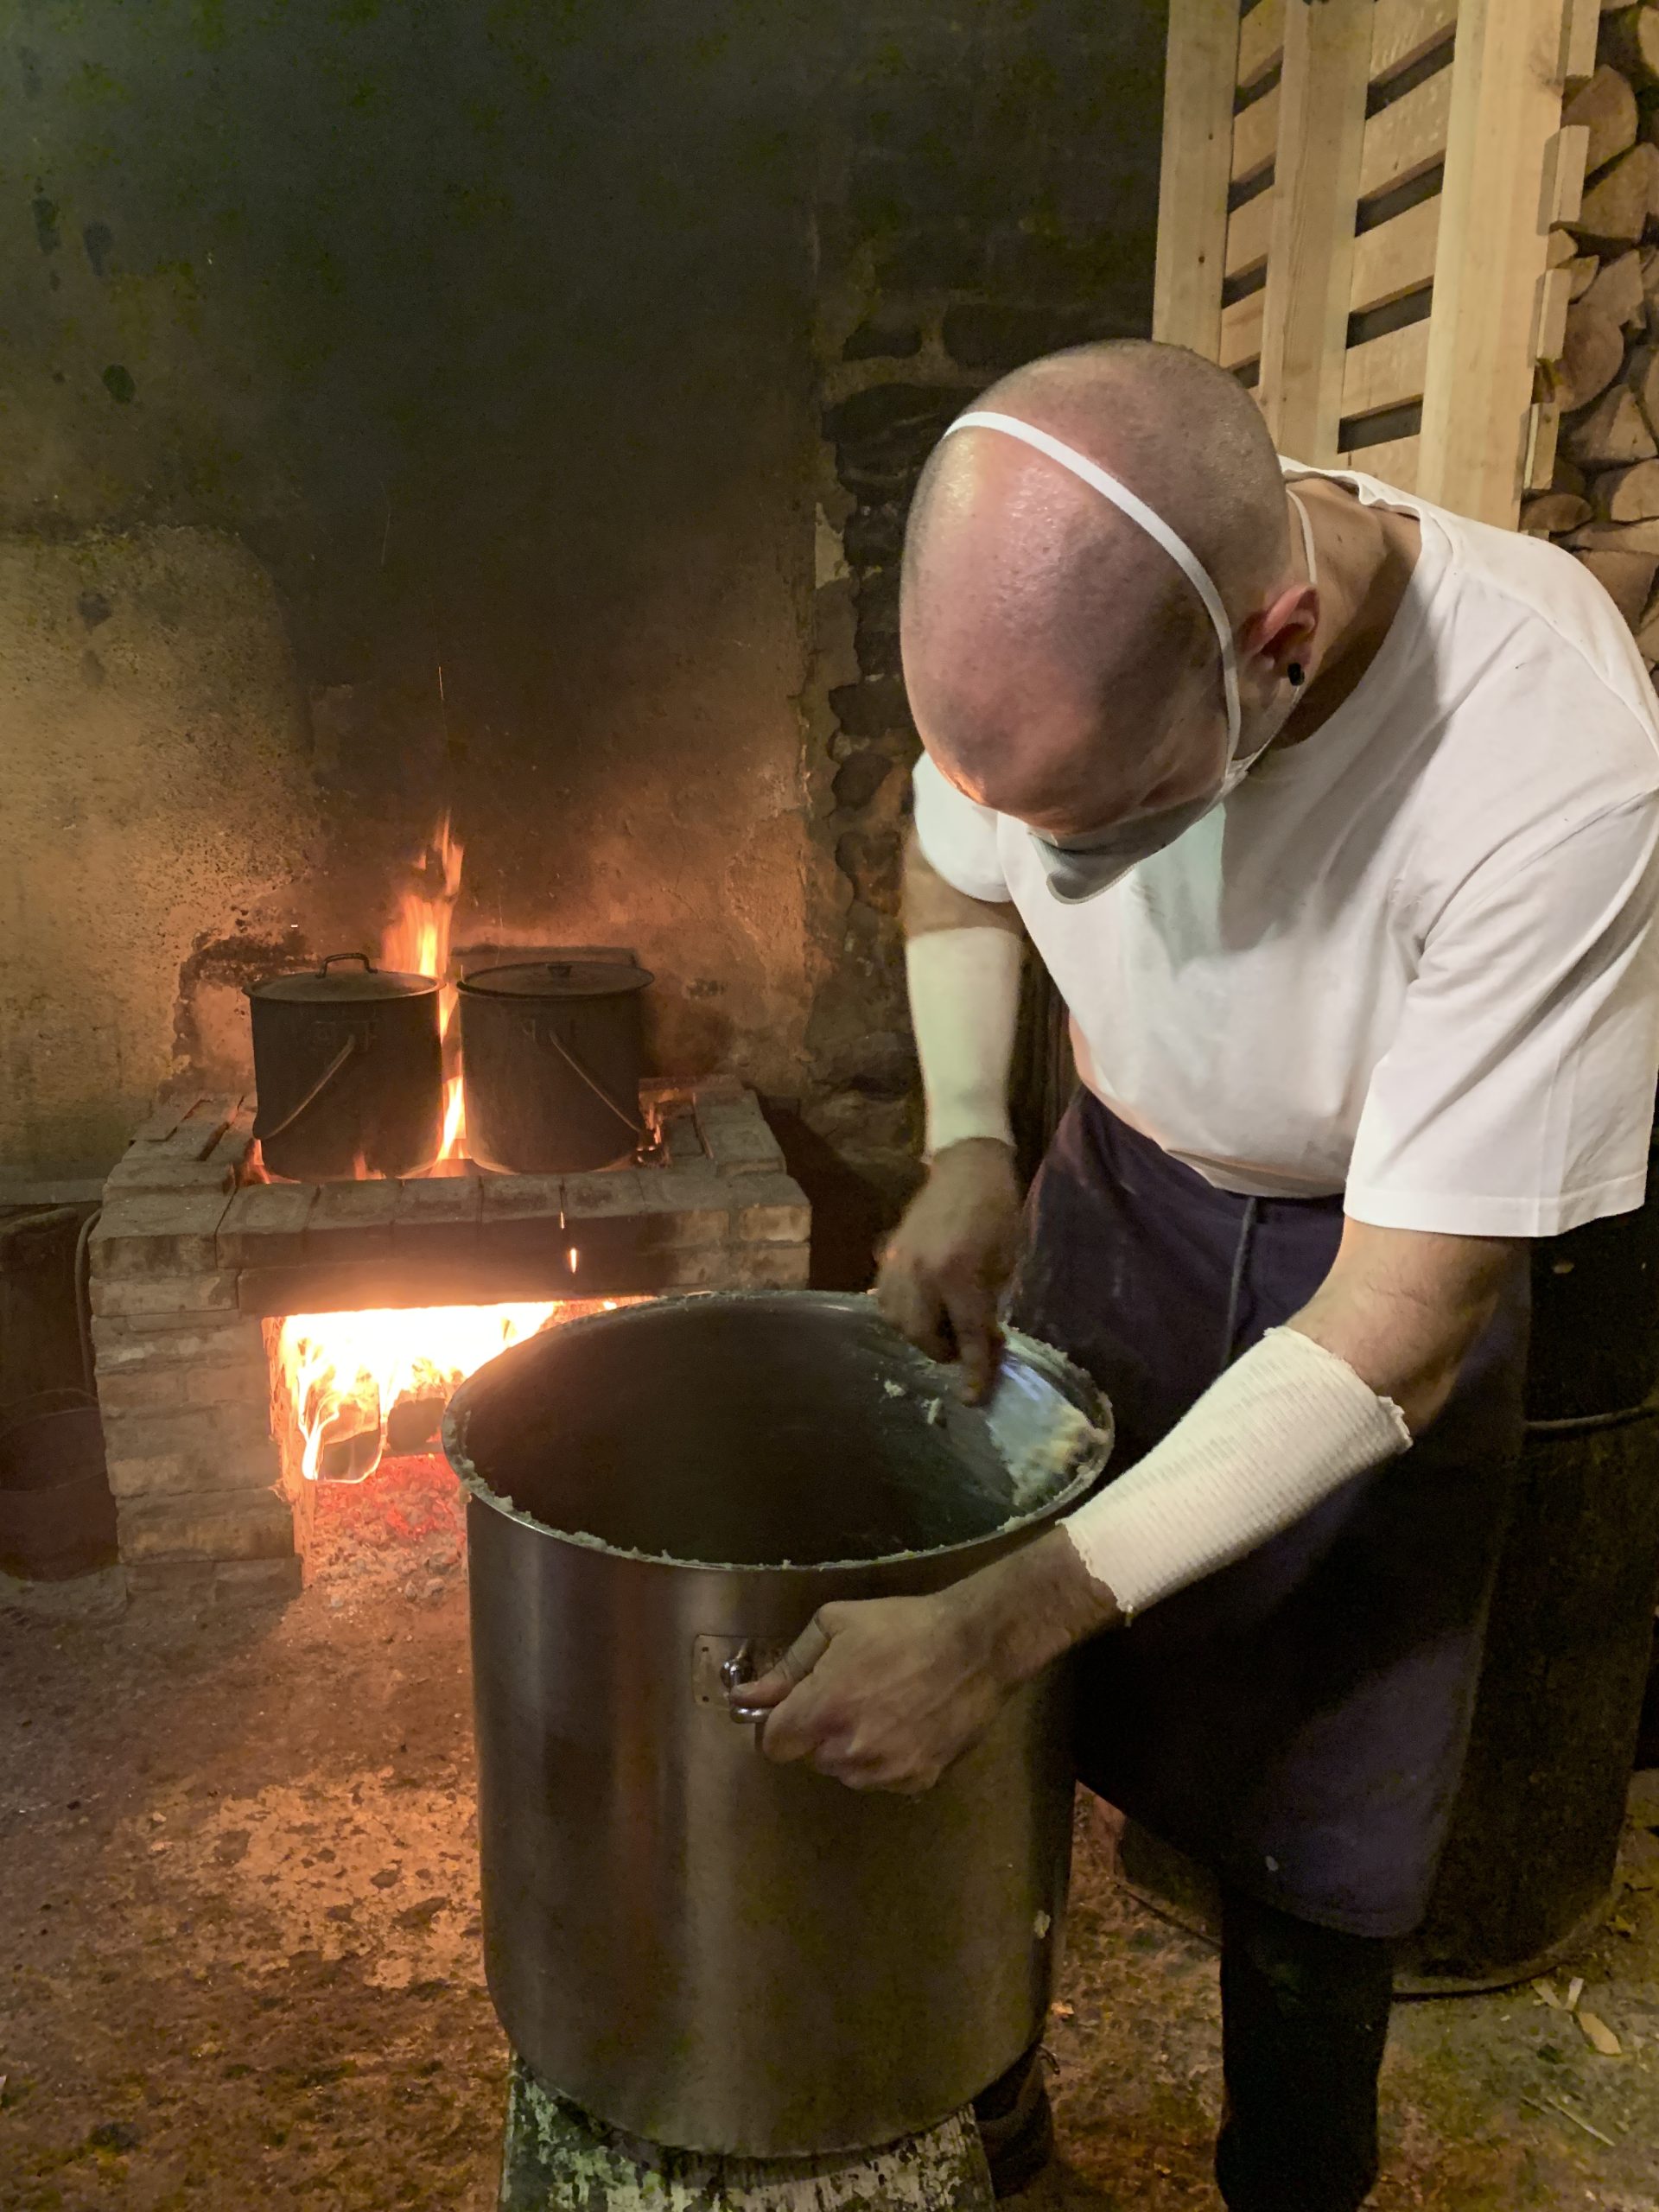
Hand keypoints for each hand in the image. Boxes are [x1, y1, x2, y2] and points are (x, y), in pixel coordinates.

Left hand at [740, 1530, 1121, 1793]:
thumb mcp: (835, 1625)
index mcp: (823, 1711)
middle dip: (818, 1729)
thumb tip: (745, 1697)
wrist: (977, 1645)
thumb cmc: (902, 1626)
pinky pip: (883, 1779)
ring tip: (882, 1706)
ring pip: (845, 1771)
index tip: (794, 1705)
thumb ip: (788, 1667)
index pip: (772, 1745)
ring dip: (851, 1747)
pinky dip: (886, 1758)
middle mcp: (850, 1752)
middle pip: (809, 1757)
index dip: (778, 1723)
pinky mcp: (919, 1781)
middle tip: (849, 1693)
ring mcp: (886, 1772)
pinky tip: (906, 1723)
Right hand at [876, 1138, 1022, 1399]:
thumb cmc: (997, 1214)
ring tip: (942, 1325)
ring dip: (920, 1333)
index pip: (968, 1337)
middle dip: (945, 1349)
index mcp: (959, 1275)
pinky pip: (885, 1300)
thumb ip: (989, 1306)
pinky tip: (919, 1308)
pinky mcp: (888, 1256)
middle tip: (964, 1345)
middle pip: (923, 1336)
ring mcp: (898, 1264)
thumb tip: (983, 1343)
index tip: (973, 1399)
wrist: (967, 1169)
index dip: (974, 1371)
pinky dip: (901, 1313)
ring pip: (898, 1322)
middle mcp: (922, 1274)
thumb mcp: (1005, 1264)